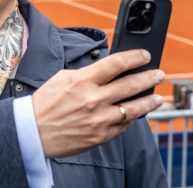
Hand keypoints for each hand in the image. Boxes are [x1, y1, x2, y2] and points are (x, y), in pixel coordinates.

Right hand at [32, 49, 164, 157]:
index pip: (117, 63)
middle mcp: (94, 99)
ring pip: (134, 109)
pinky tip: (137, 114)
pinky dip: (132, 118)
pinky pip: (124, 125)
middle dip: (149, 78)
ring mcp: (99, 119)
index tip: (145, 56)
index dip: (136, 58)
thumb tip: (110, 69)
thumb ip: (88, 73)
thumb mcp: (63, 78)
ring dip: (150, 101)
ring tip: (158, 98)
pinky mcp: (100, 136)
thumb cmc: (46, 103)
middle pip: (131, 84)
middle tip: (159, 74)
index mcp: (83, 80)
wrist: (33, 131)